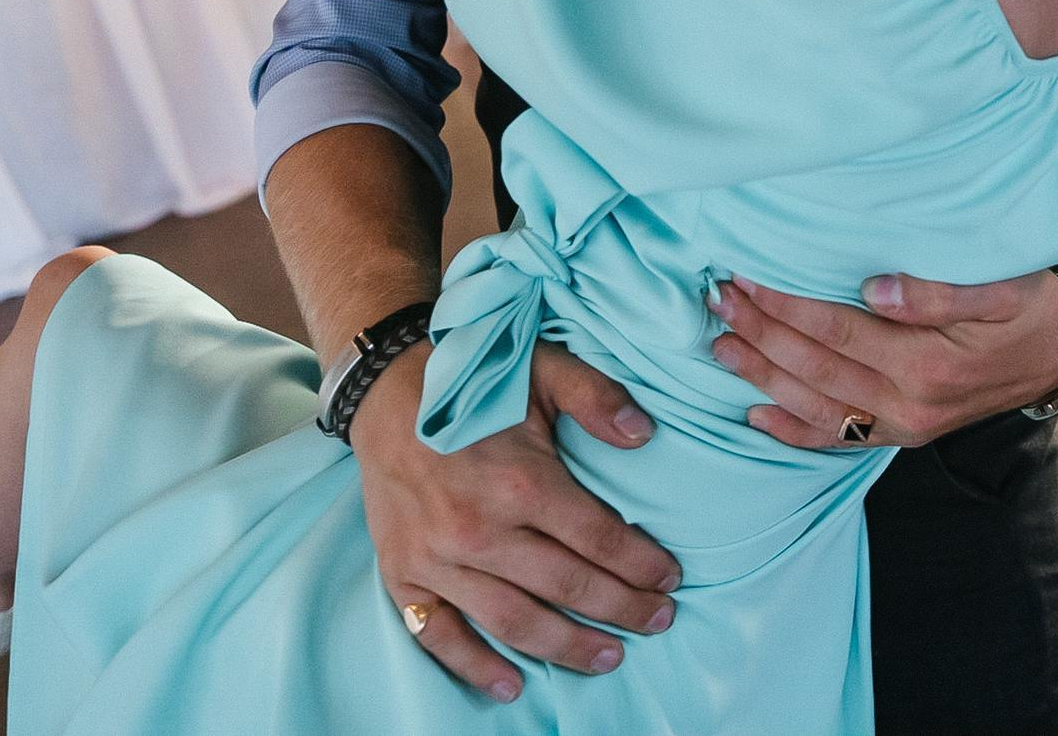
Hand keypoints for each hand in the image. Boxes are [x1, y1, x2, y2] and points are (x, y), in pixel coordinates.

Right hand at [355, 339, 680, 701]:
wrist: (386, 393)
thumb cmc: (474, 386)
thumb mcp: (544, 371)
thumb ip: (597, 398)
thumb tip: (645, 435)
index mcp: (521, 483)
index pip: (599, 539)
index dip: (642, 564)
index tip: (671, 580)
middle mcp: (479, 531)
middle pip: (567, 586)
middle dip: (622, 609)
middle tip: (658, 621)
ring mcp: (438, 560)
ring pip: (514, 622)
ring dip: (567, 647)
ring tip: (608, 658)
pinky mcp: (404, 575)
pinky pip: (440, 635)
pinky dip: (474, 667)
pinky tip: (511, 684)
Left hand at [712, 271, 1057, 449]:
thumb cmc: (1029, 308)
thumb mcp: (1000, 289)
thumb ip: (938, 293)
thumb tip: (876, 288)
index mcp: (926, 365)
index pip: (835, 330)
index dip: (785, 304)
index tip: (744, 276)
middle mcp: (908, 406)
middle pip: (815, 367)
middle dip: (761, 333)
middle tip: (717, 299)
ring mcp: (903, 427)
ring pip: (815, 404)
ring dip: (762, 374)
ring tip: (720, 344)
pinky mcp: (902, 435)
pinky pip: (836, 439)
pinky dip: (791, 431)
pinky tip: (755, 415)